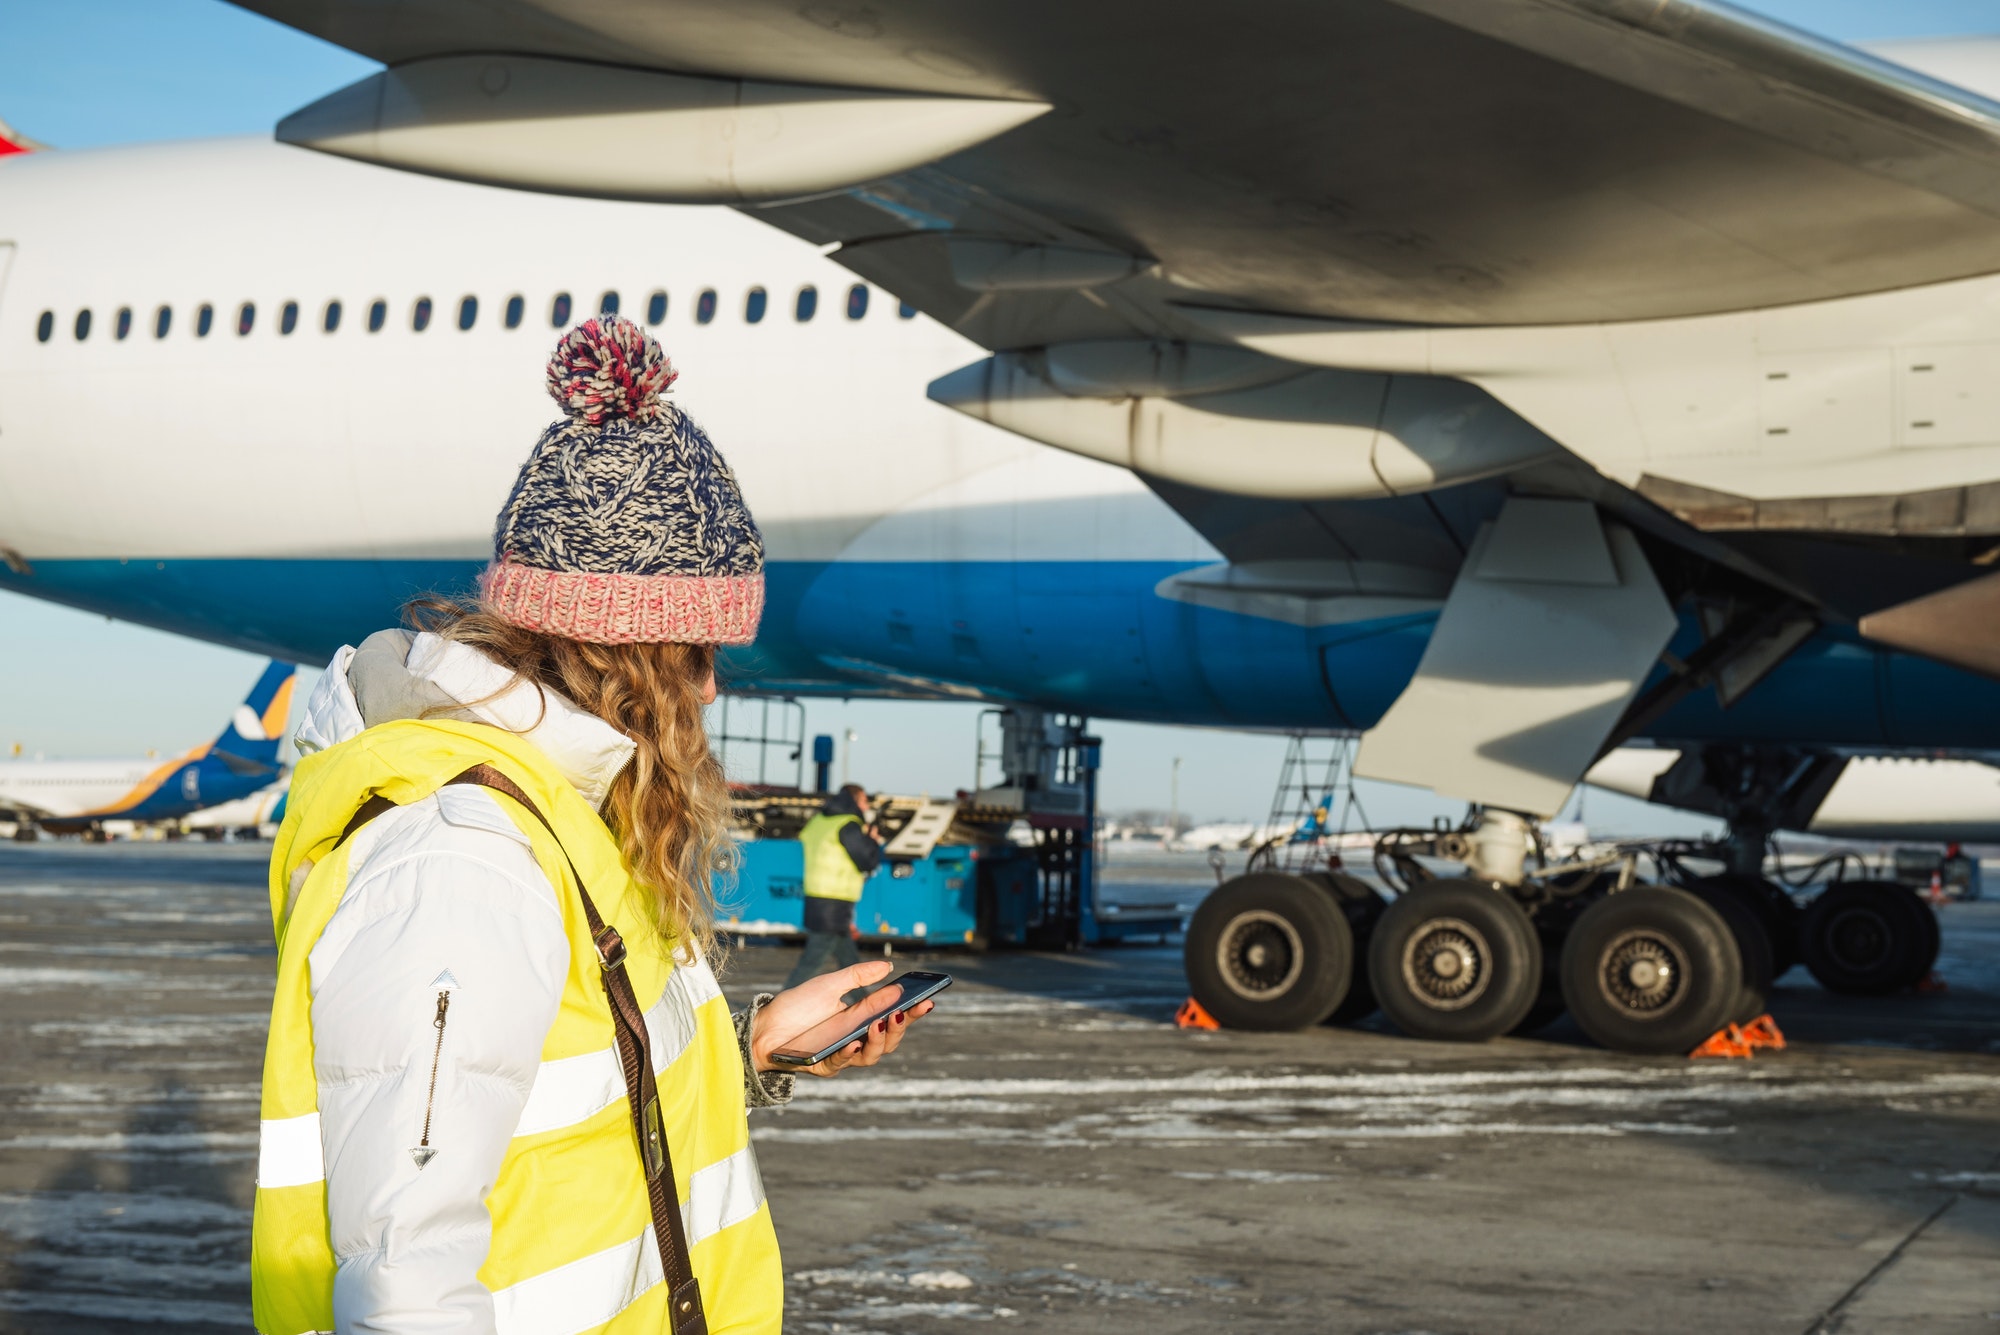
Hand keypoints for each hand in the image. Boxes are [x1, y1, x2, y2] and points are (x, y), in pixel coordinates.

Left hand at [750, 960, 935, 1077]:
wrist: (764, 1027)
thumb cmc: (797, 1007)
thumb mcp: (829, 984)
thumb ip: (857, 976)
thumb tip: (888, 967)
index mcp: (862, 1019)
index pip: (894, 1017)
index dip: (913, 1011)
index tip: (928, 999)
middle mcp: (857, 1039)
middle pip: (889, 1040)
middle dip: (901, 1027)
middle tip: (904, 1011)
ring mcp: (842, 1054)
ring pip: (871, 1055)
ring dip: (879, 1040)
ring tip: (880, 1022)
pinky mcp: (824, 1065)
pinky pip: (841, 1063)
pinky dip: (848, 1054)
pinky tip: (852, 1042)